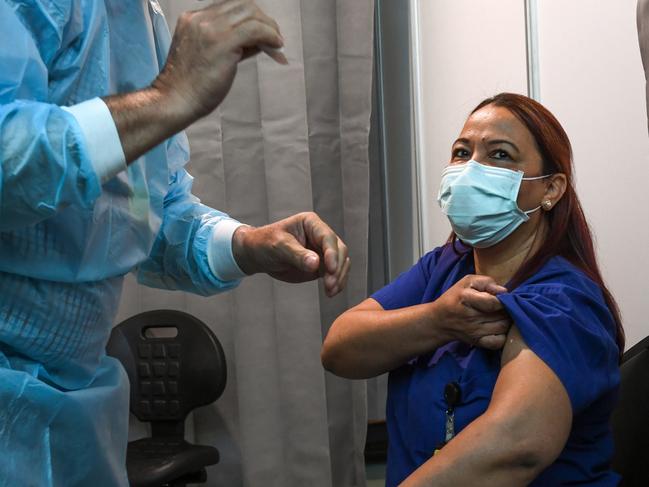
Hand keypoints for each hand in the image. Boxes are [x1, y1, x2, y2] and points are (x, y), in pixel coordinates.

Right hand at [153, 0, 286, 120]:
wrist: (176, 100)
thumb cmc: (191, 86)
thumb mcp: (206, 55)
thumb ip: (230, 44)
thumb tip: (258, 40)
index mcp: (193, 19)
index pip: (229, 7)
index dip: (250, 17)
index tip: (263, 32)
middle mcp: (200, 18)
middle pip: (242, 5)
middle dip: (262, 19)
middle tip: (274, 36)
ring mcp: (210, 28)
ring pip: (250, 13)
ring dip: (269, 26)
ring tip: (277, 42)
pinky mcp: (223, 41)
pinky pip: (255, 29)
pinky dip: (270, 35)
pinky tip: (277, 45)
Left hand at [232, 212, 350, 296]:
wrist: (257, 254)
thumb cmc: (265, 243)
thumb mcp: (278, 247)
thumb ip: (297, 255)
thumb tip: (316, 264)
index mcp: (311, 223)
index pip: (328, 238)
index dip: (332, 253)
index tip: (331, 269)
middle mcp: (320, 235)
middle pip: (339, 250)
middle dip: (337, 268)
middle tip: (330, 285)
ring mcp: (322, 251)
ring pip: (341, 263)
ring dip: (339, 278)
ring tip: (331, 292)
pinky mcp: (320, 265)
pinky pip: (334, 273)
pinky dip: (336, 283)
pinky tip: (331, 292)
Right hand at [432, 275, 511, 349]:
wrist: (439, 321)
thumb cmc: (455, 298)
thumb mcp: (466, 282)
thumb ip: (486, 282)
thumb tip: (504, 291)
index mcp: (466, 298)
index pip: (493, 302)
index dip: (503, 299)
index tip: (502, 298)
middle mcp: (470, 317)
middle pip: (501, 314)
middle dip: (507, 309)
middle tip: (505, 306)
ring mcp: (474, 331)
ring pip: (504, 327)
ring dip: (507, 320)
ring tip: (503, 315)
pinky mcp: (477, 342)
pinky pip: (498, 342)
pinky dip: (504, 336)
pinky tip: (500, 328)